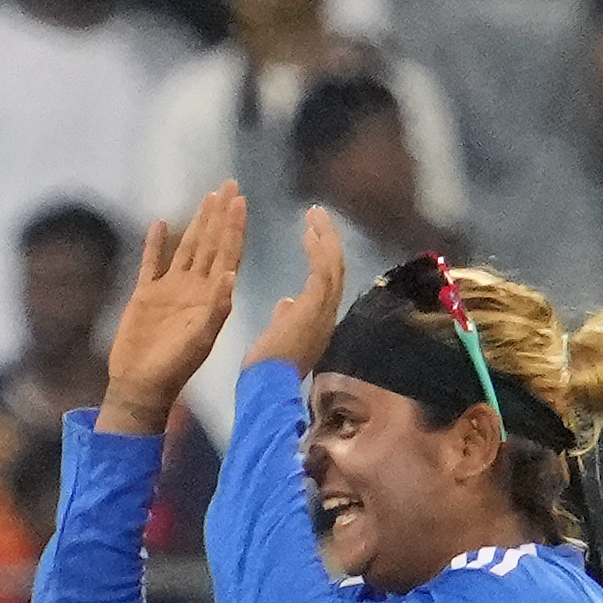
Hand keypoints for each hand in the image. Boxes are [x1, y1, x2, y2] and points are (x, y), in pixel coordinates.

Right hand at [99, 186, 249, 425]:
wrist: (142, 385)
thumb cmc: (174, 367)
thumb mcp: (200, 339)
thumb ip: (215, 308)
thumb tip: (229, 275)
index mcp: (210, 297)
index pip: (227, 254)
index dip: (234, 227)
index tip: (240, 200)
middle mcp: (193, 288)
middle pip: (210, 243)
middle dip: (220, 215)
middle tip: (229, 185)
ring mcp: (169, 290)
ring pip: (186, 247)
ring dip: (197, 222)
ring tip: (207, 197)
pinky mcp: (145, 295)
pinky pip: (151, 263)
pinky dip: (155, 243)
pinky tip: (160, 223)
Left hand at [252, 207, 344, 373]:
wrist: (267, 387)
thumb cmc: (266, 372)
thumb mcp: (278, 339)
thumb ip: (285, 318)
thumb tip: (285, 303)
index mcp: (317, 324)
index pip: (325, 284)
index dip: (321, 259)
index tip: (311, 237)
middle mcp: (327, 316)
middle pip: (336, 271)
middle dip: (328, 242)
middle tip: (318, 217)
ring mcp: (324, 311)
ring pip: (334, 266)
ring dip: (325, 238)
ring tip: (315, 214)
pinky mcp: (315, 306)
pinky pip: (323, 269)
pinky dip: (319, 247)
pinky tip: (309, 229)